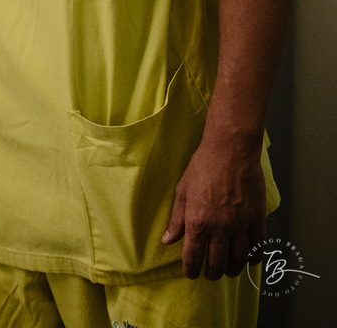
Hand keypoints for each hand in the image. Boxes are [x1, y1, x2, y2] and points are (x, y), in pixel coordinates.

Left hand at [161, 134, 266, 279]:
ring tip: (227, 271)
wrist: (231, 151)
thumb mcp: (182, 192)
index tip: (190, 274)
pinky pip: (258, 245)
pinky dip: (254, 257)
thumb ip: (176, 220)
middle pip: (217, 262)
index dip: (190, 269)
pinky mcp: (258, 218)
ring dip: (232, 269)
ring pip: (239, 258)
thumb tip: (168, 240)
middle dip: (212, 273)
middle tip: (210, 275)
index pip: (193, 255)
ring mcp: (241, 224)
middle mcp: (220, 227)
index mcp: (198, 221)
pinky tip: (249, 260)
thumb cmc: (203, 168)